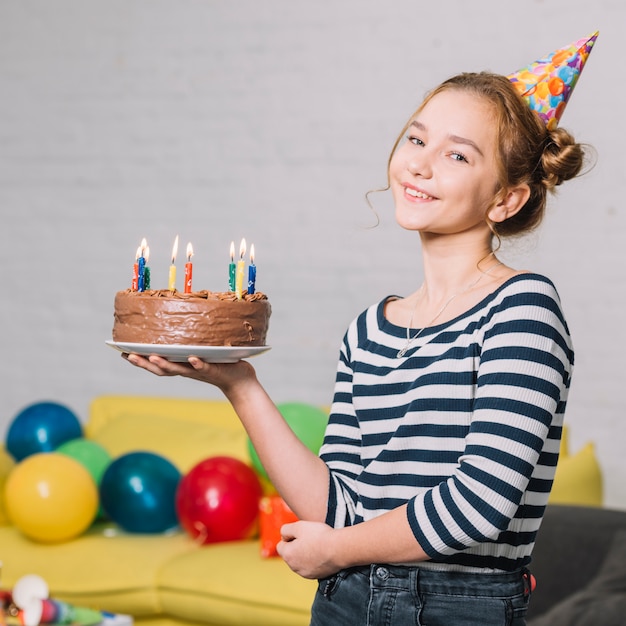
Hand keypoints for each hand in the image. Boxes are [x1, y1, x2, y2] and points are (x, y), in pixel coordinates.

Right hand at [123, 353, 255, 393]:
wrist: (239, 379)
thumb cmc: (220, 363)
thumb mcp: (202, 350)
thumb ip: (191, 340)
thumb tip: (182, 319)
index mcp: (181, 365)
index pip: (156, 364)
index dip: (139, 360)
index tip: (122, 352)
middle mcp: (186, 370)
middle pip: (160, 370)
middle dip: (143, 364)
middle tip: (128, 356)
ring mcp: (198, 371)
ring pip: (178, 370)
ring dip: (164, 364)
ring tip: (151, 357)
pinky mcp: (213, 370)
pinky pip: (203, 367)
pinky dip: (197, 364)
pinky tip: (191, 358)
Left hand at [277, 521, 340, 578]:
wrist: (338, 549)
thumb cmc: (319, 536)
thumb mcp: (298, 526)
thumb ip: (285, 529)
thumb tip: (283, 536)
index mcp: (288, 555)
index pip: (280, 545)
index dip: (289, 537)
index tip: (301, 534)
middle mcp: (294, 567)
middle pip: (290, 554)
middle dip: (296, 546)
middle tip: (309, 538)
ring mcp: (305, 573)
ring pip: (300, 561)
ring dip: (305, 554)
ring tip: (317, 545)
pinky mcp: (316, 576)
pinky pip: (310, 567)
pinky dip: (313, 561)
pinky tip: (321, 553)